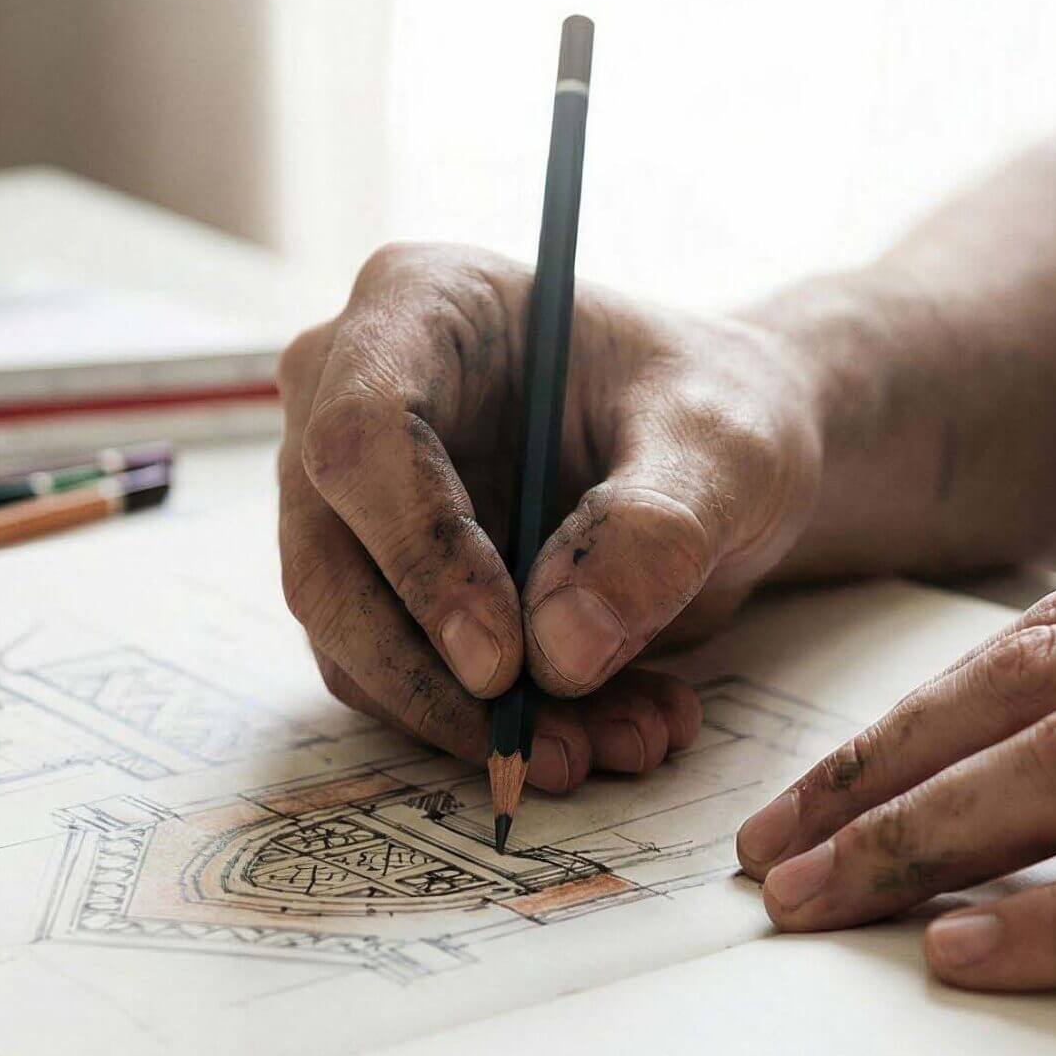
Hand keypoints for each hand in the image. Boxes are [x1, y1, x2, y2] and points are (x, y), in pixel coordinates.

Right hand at [277, 243, 823, 789]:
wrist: (723, 457)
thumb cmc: (717, 408)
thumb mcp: (725, 447)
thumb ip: (655, 529)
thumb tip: (561, 650)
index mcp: (419, 304)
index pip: (362, 435)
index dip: (420, 555)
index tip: (504, 661)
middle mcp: (350, 393)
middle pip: (330, 560)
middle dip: (437, 679)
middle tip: (554, 751)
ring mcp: (350, 497)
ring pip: (356, 642)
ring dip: (478, 721)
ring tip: (623, 740)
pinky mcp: (377, 584)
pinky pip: (401, 681)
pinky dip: (496, 728)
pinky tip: (609, 729)